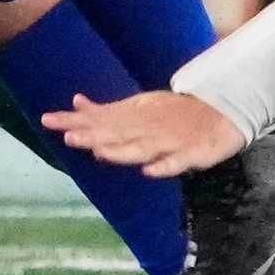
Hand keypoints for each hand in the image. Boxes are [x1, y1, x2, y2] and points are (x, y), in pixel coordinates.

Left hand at [42, 91, 245, 177]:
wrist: (226, 110)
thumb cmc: (177, 111)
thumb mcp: (140, 105)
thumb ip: (107, 109)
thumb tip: (75, 102)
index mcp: (137, 115)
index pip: (101, 119)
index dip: (75, 121)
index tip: (47, 121)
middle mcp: (149, 127)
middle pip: (117, 132)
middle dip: (93, 134)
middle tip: (68, 136)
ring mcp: (170, 140)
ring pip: (143, 148)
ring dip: (122, 150)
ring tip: (100, 152)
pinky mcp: (193, 153)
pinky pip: (177, 162)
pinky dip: (164, 167)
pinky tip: (149, 172)